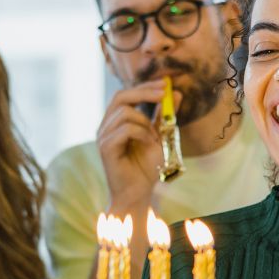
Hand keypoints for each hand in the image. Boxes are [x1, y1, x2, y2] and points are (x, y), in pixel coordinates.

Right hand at [96, 80, 172, 209]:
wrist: (139, 194)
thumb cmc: (147, 168)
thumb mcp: (161, 137)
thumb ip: (164, 116)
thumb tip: (175, 92)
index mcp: (116, 122)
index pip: (126, 94)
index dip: (145, 86)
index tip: (164, 83)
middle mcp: (106, 126)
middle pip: (120, 96)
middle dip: (144, 92)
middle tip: (164, 94)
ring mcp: (103, 136)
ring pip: (124, 112)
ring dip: (146, 122)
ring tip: (155, 138)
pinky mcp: (105, 148)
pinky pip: (125, 129)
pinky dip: (142, 133)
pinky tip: (150, 144)